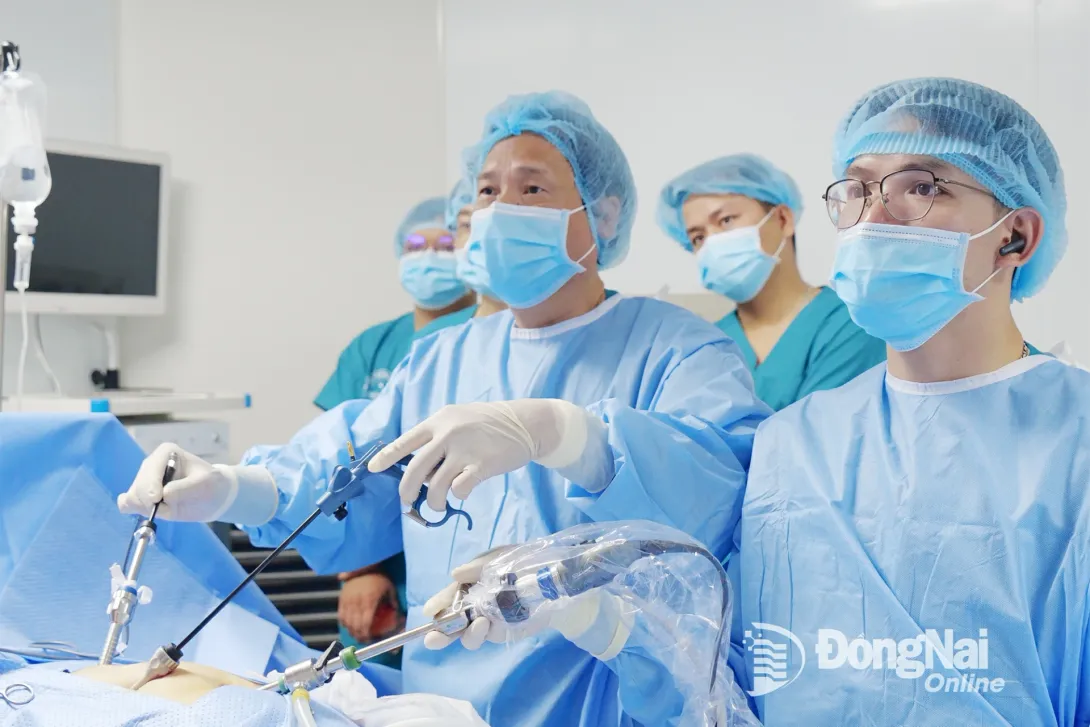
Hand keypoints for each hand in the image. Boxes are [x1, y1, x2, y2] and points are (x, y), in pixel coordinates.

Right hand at [117, 444, 236, 521]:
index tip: (157, 498)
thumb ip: (185, 488)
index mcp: (166, 453)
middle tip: (165, 507)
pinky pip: (125, 504)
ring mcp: (143, 481)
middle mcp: (151, 465)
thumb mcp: (205, 484)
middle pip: (138, 485)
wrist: (212, 497)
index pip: (150, 468)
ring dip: (146, 507)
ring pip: (132, 497)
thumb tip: (164, 495)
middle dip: (148, 500)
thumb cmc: (211, 485)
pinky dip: (134, 510)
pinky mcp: (141, 497)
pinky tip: (149, 512)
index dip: (151, 485)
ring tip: (166, 508)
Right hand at [337, 572, 398, 641]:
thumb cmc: (378, 577)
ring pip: (346, 623)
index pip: (365, 623)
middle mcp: (357, 602)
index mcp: (369, 601)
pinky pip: (340, 616)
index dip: (366, 634)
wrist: (362, 565)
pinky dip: (344, 624)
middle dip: (359, 636)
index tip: (370, 639)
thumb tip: (398, 614)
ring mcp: (347, 601)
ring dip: (352, 632)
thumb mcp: (389, 588)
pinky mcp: (341, 599)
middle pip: (355, 626)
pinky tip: (349, 626)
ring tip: (357, 635)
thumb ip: (393, 602)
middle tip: (364, 640)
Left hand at [368, 399, 592, 511]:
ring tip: (439, 504)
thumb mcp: (459, 420)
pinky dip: (458, 496)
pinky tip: (463, 491)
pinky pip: (459, 490)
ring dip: (434, 501)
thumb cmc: (489, 424)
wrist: (525, 423)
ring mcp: (464, 450)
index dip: (386, 457)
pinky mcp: (482, 465)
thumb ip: (438, 438)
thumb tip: (420, 470)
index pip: (405, 441)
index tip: (373, 469)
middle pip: (415, 470)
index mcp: (438, 421)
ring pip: (436, 486)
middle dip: (407, 491)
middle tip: (408, 502)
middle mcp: (447, 434)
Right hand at [420, 547, 530, 650]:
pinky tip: (488, 624)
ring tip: (479, 622)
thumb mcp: (499, 557)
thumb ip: (478, 566)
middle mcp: (473, 606)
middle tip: (433, 638)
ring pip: (467, 635)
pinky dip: (483, 634)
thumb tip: (455, 574)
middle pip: (450, 624)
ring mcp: (486, 621)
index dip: (437, 604)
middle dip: (439, 633)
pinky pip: (487, 637)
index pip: (447, 597)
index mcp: (468, 585)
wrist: (551, 578)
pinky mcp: (502, 632)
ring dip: (467, 633)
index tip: (430, 611)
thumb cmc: (521, 562)